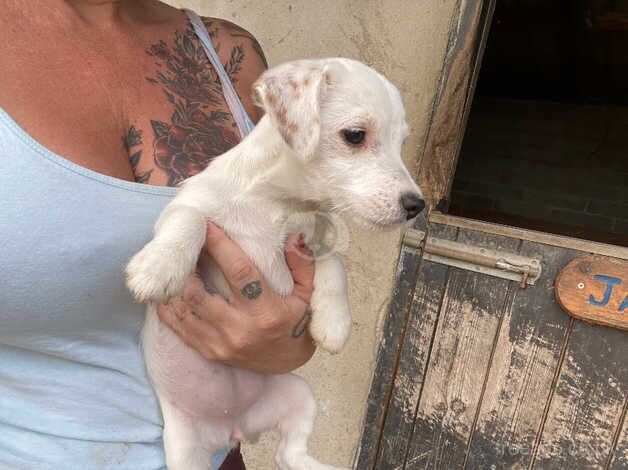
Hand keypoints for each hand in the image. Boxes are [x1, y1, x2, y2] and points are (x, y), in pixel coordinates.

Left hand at [156, 222, 315, 374]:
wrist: (288, 362)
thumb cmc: (298, 321)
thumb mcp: (309, 294)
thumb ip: (302, 264)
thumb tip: (294, 236)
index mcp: (267, 312)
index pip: (239, 272)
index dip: (220, 246)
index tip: (207, 224)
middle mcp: (240, 329)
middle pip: (199, 293)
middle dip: (187, 264)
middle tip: (182, 242)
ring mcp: (221, 343)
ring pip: (184, 309)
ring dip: (174, 284)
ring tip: (172, 262)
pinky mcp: (210, 352)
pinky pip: (179, 328)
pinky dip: (168, 307)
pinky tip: (166, 289)